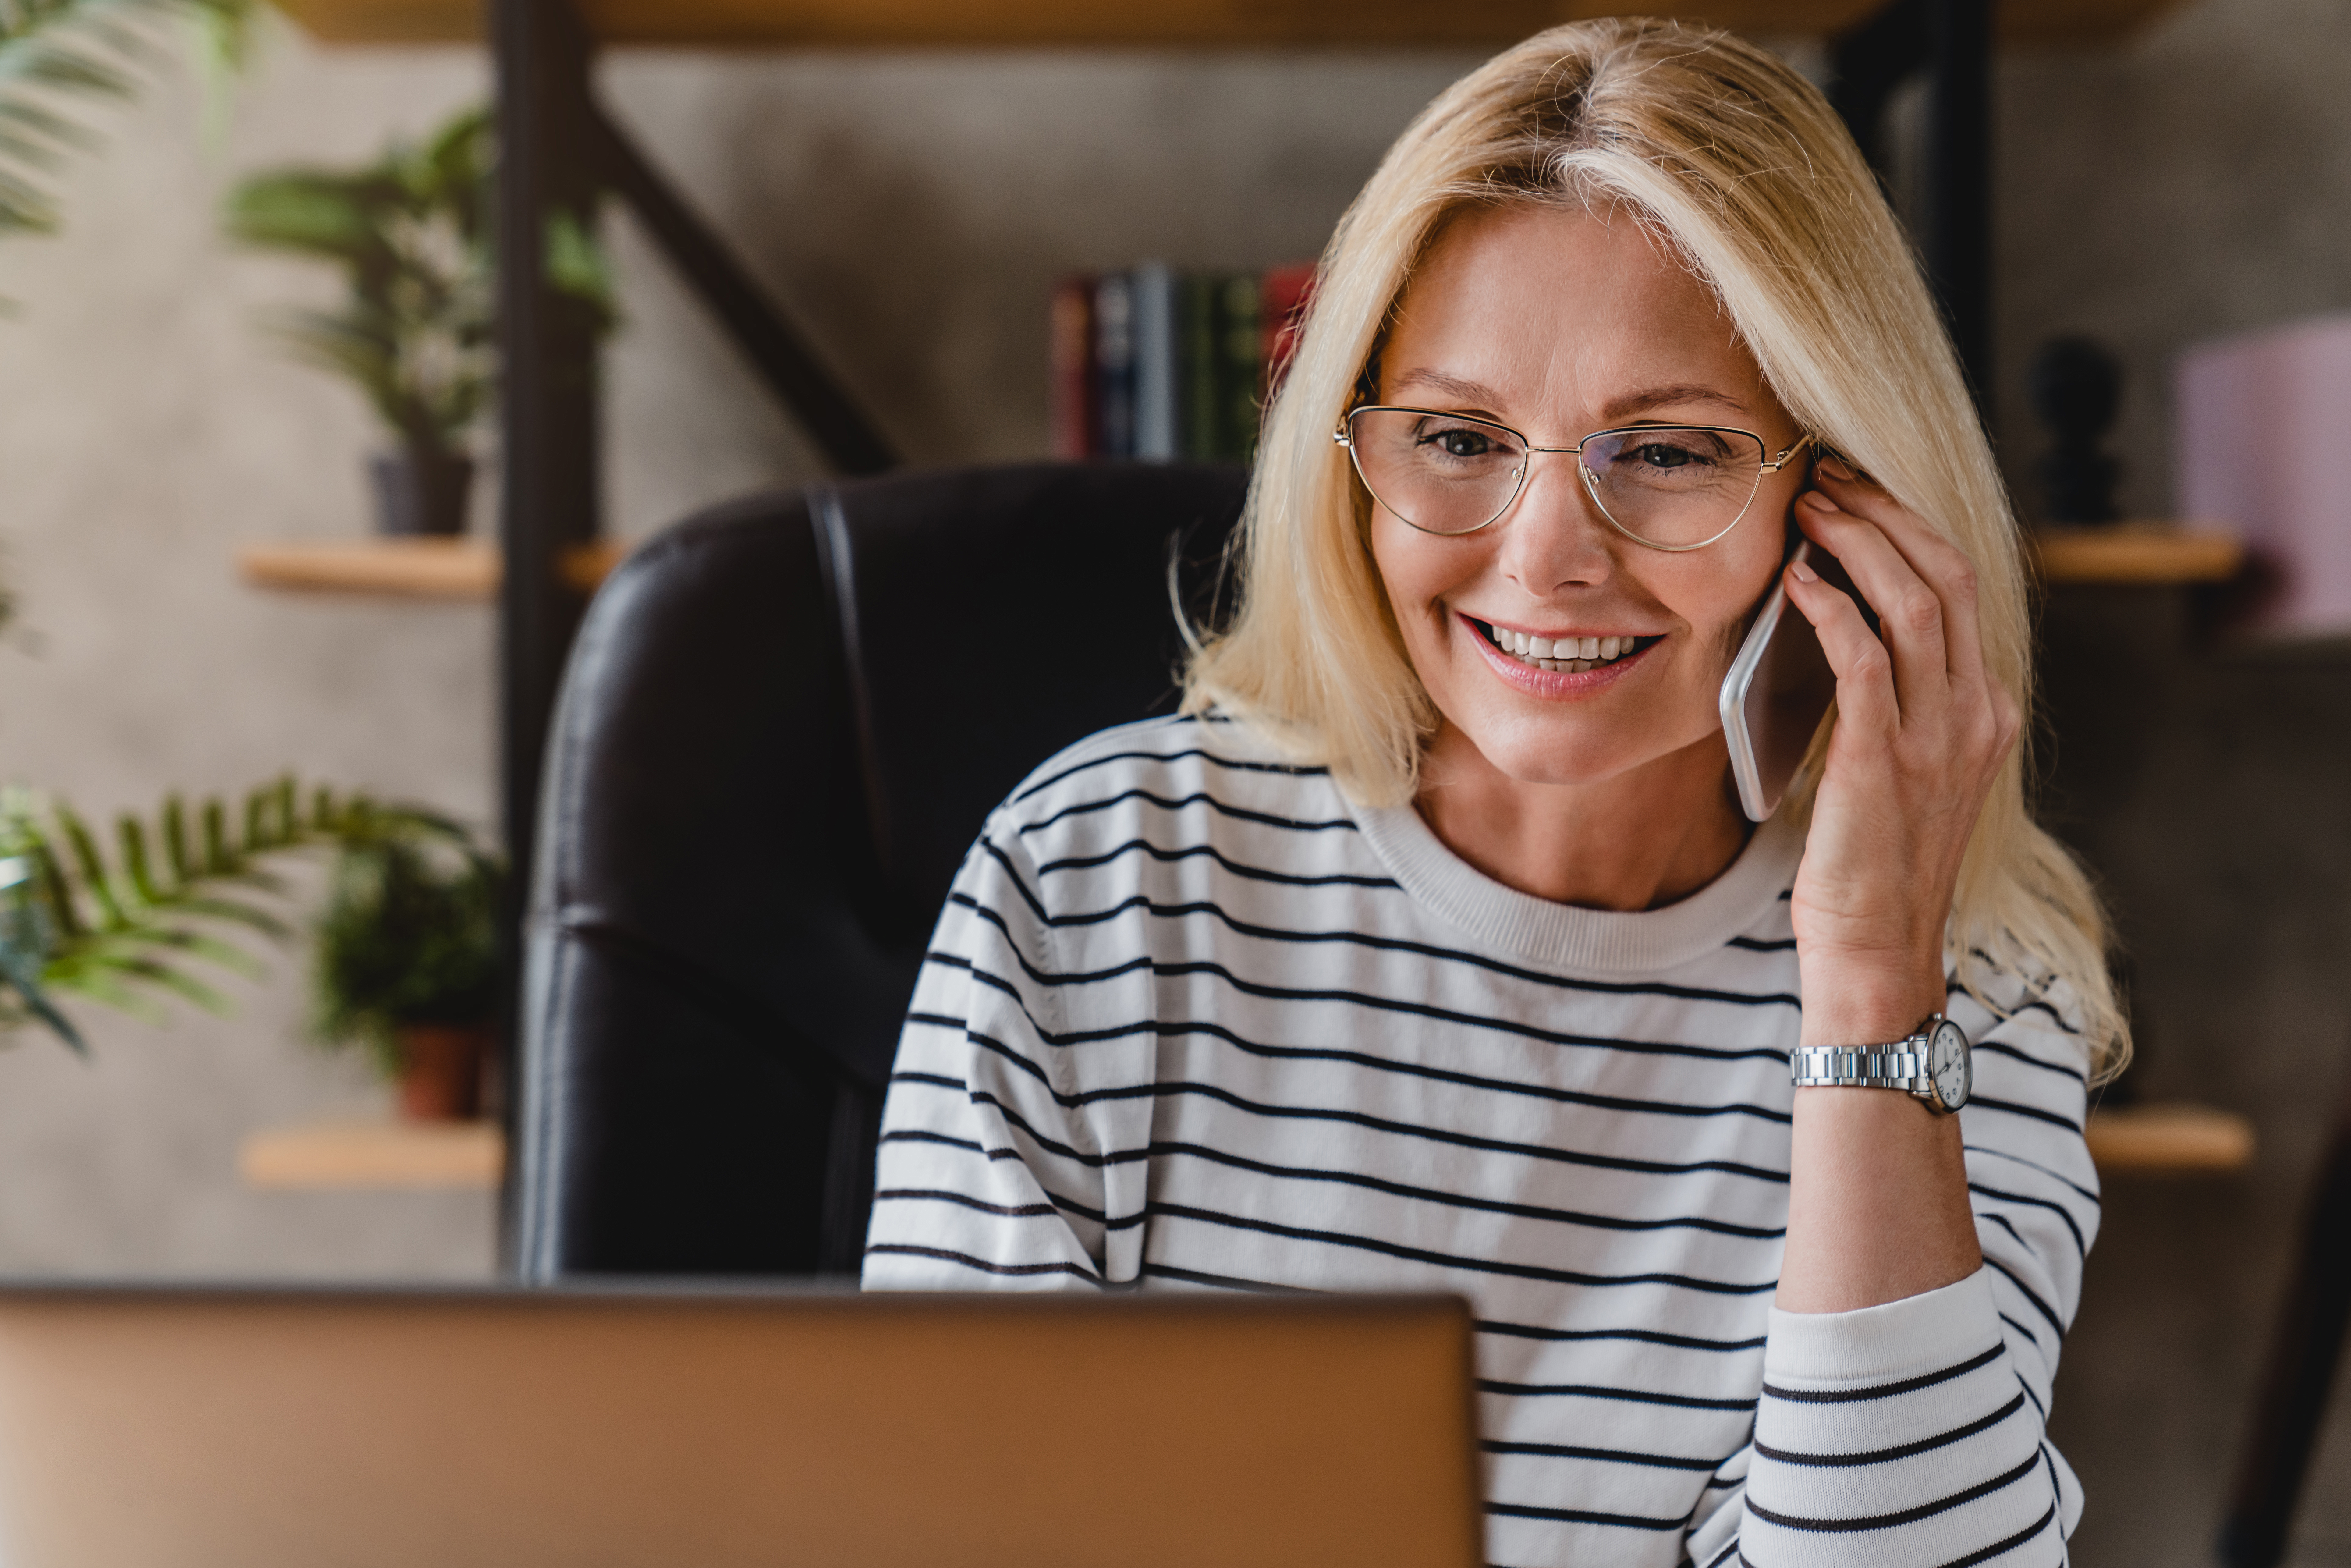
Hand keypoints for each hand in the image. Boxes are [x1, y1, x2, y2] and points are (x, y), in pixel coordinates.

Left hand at [1781, 460, 2020, 1042]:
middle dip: (1886, 514)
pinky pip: (1864, 657)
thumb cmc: (1869, 856)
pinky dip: (1830, 607)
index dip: (1908, 526)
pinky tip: (1796, 581)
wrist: (1875, 943)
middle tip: (1829, 478)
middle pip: (1945, 576)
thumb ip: (1893, 700)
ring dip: (1857, 544)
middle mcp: (1976, 713)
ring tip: (1810, 510)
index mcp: (1986, 709)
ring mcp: (1938, 736)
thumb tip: (1843, 623)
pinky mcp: (1885, 757)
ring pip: (1913, 603)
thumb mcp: (1901, 764)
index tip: (1857, 493)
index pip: (1959, 587)